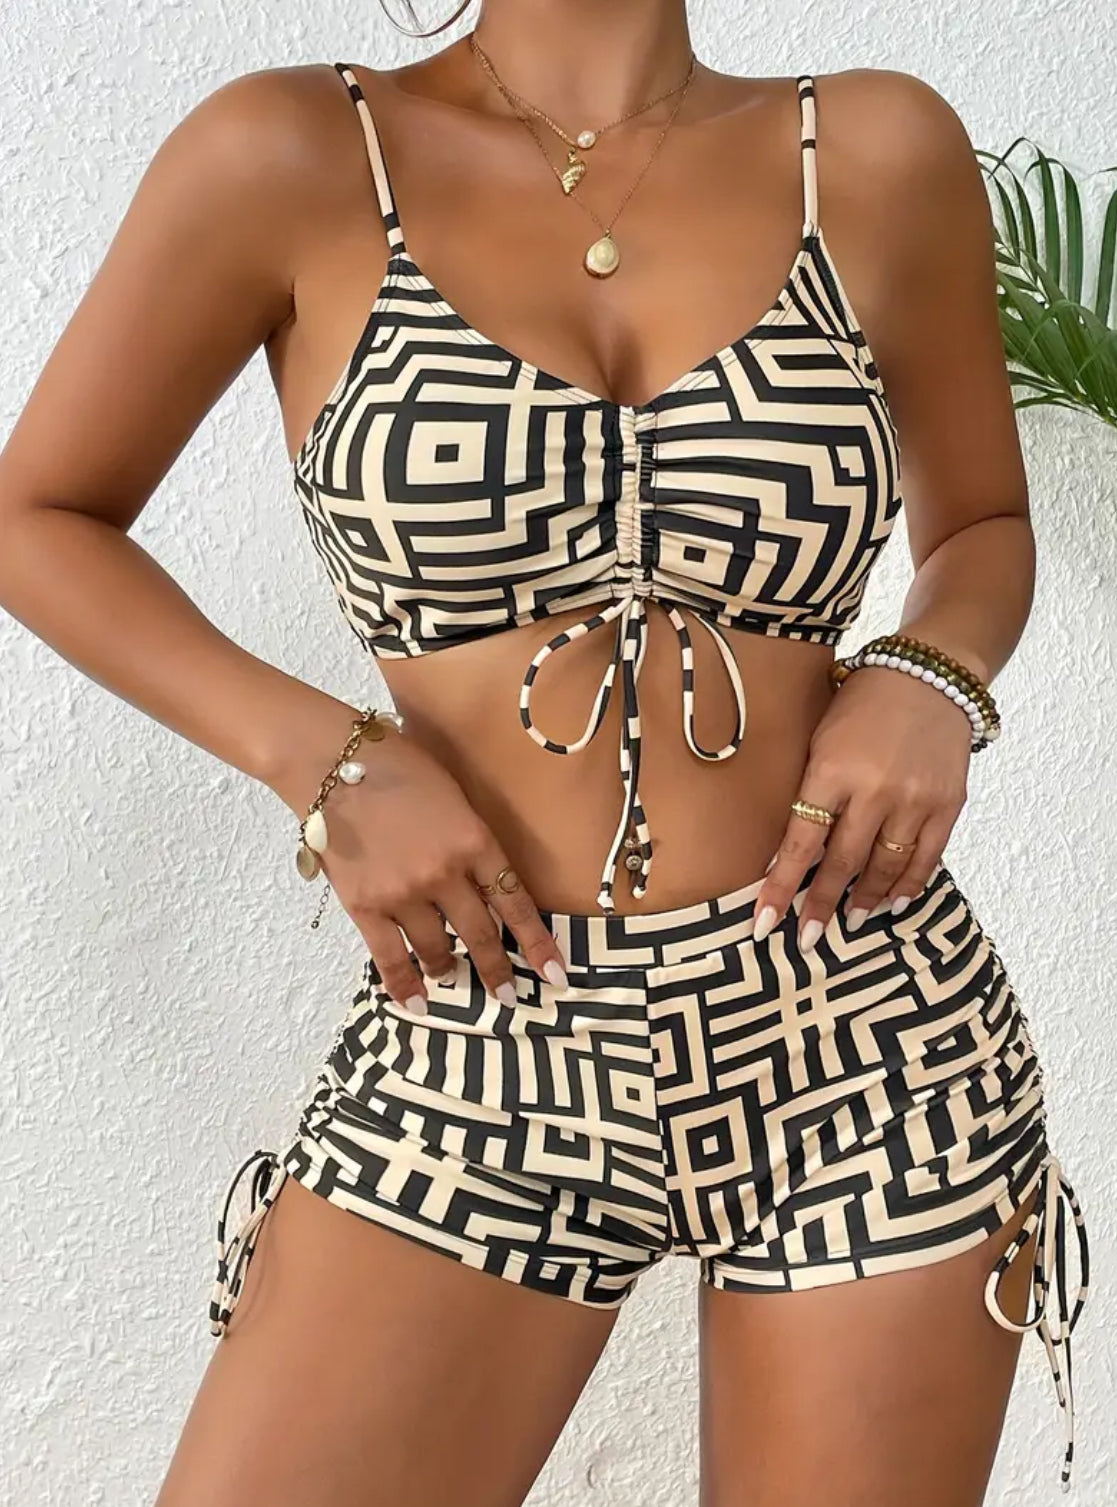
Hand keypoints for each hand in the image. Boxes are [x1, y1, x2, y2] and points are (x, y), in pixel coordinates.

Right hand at [278, 717, 568, 1011]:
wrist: (330, 762)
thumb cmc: (395, 763)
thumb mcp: (454, 794)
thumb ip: (470, 840)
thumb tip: (482, 878)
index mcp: (474, 841)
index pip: (514, 903)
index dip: (537, 943)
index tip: (555, 973)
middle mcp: (445, 874)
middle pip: (479, 934)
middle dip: (497, 970)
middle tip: (508, 995)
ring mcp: (404, 894)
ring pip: (437, 949)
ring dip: (449, 969)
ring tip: (453, 977)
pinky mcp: (365, 906)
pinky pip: (390, 958)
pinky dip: (405, 985)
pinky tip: (418, 1003)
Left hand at [754, 666, 972, 948]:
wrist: (930, 675)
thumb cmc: (862, 704)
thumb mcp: (821, 739)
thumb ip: (810, 791)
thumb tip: (790, 851)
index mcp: (832, 770)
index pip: (800, 843)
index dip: (781, 887)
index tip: (765, 922)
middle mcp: (875, 790)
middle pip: (842, 864)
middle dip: (821, 907)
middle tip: (807, 938)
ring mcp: (916, 800)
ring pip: (885, 868)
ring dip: (864, 900)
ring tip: (850, 921)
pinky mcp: (949, 804)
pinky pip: (926, 859)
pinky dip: (907, 885)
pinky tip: (892, 903)